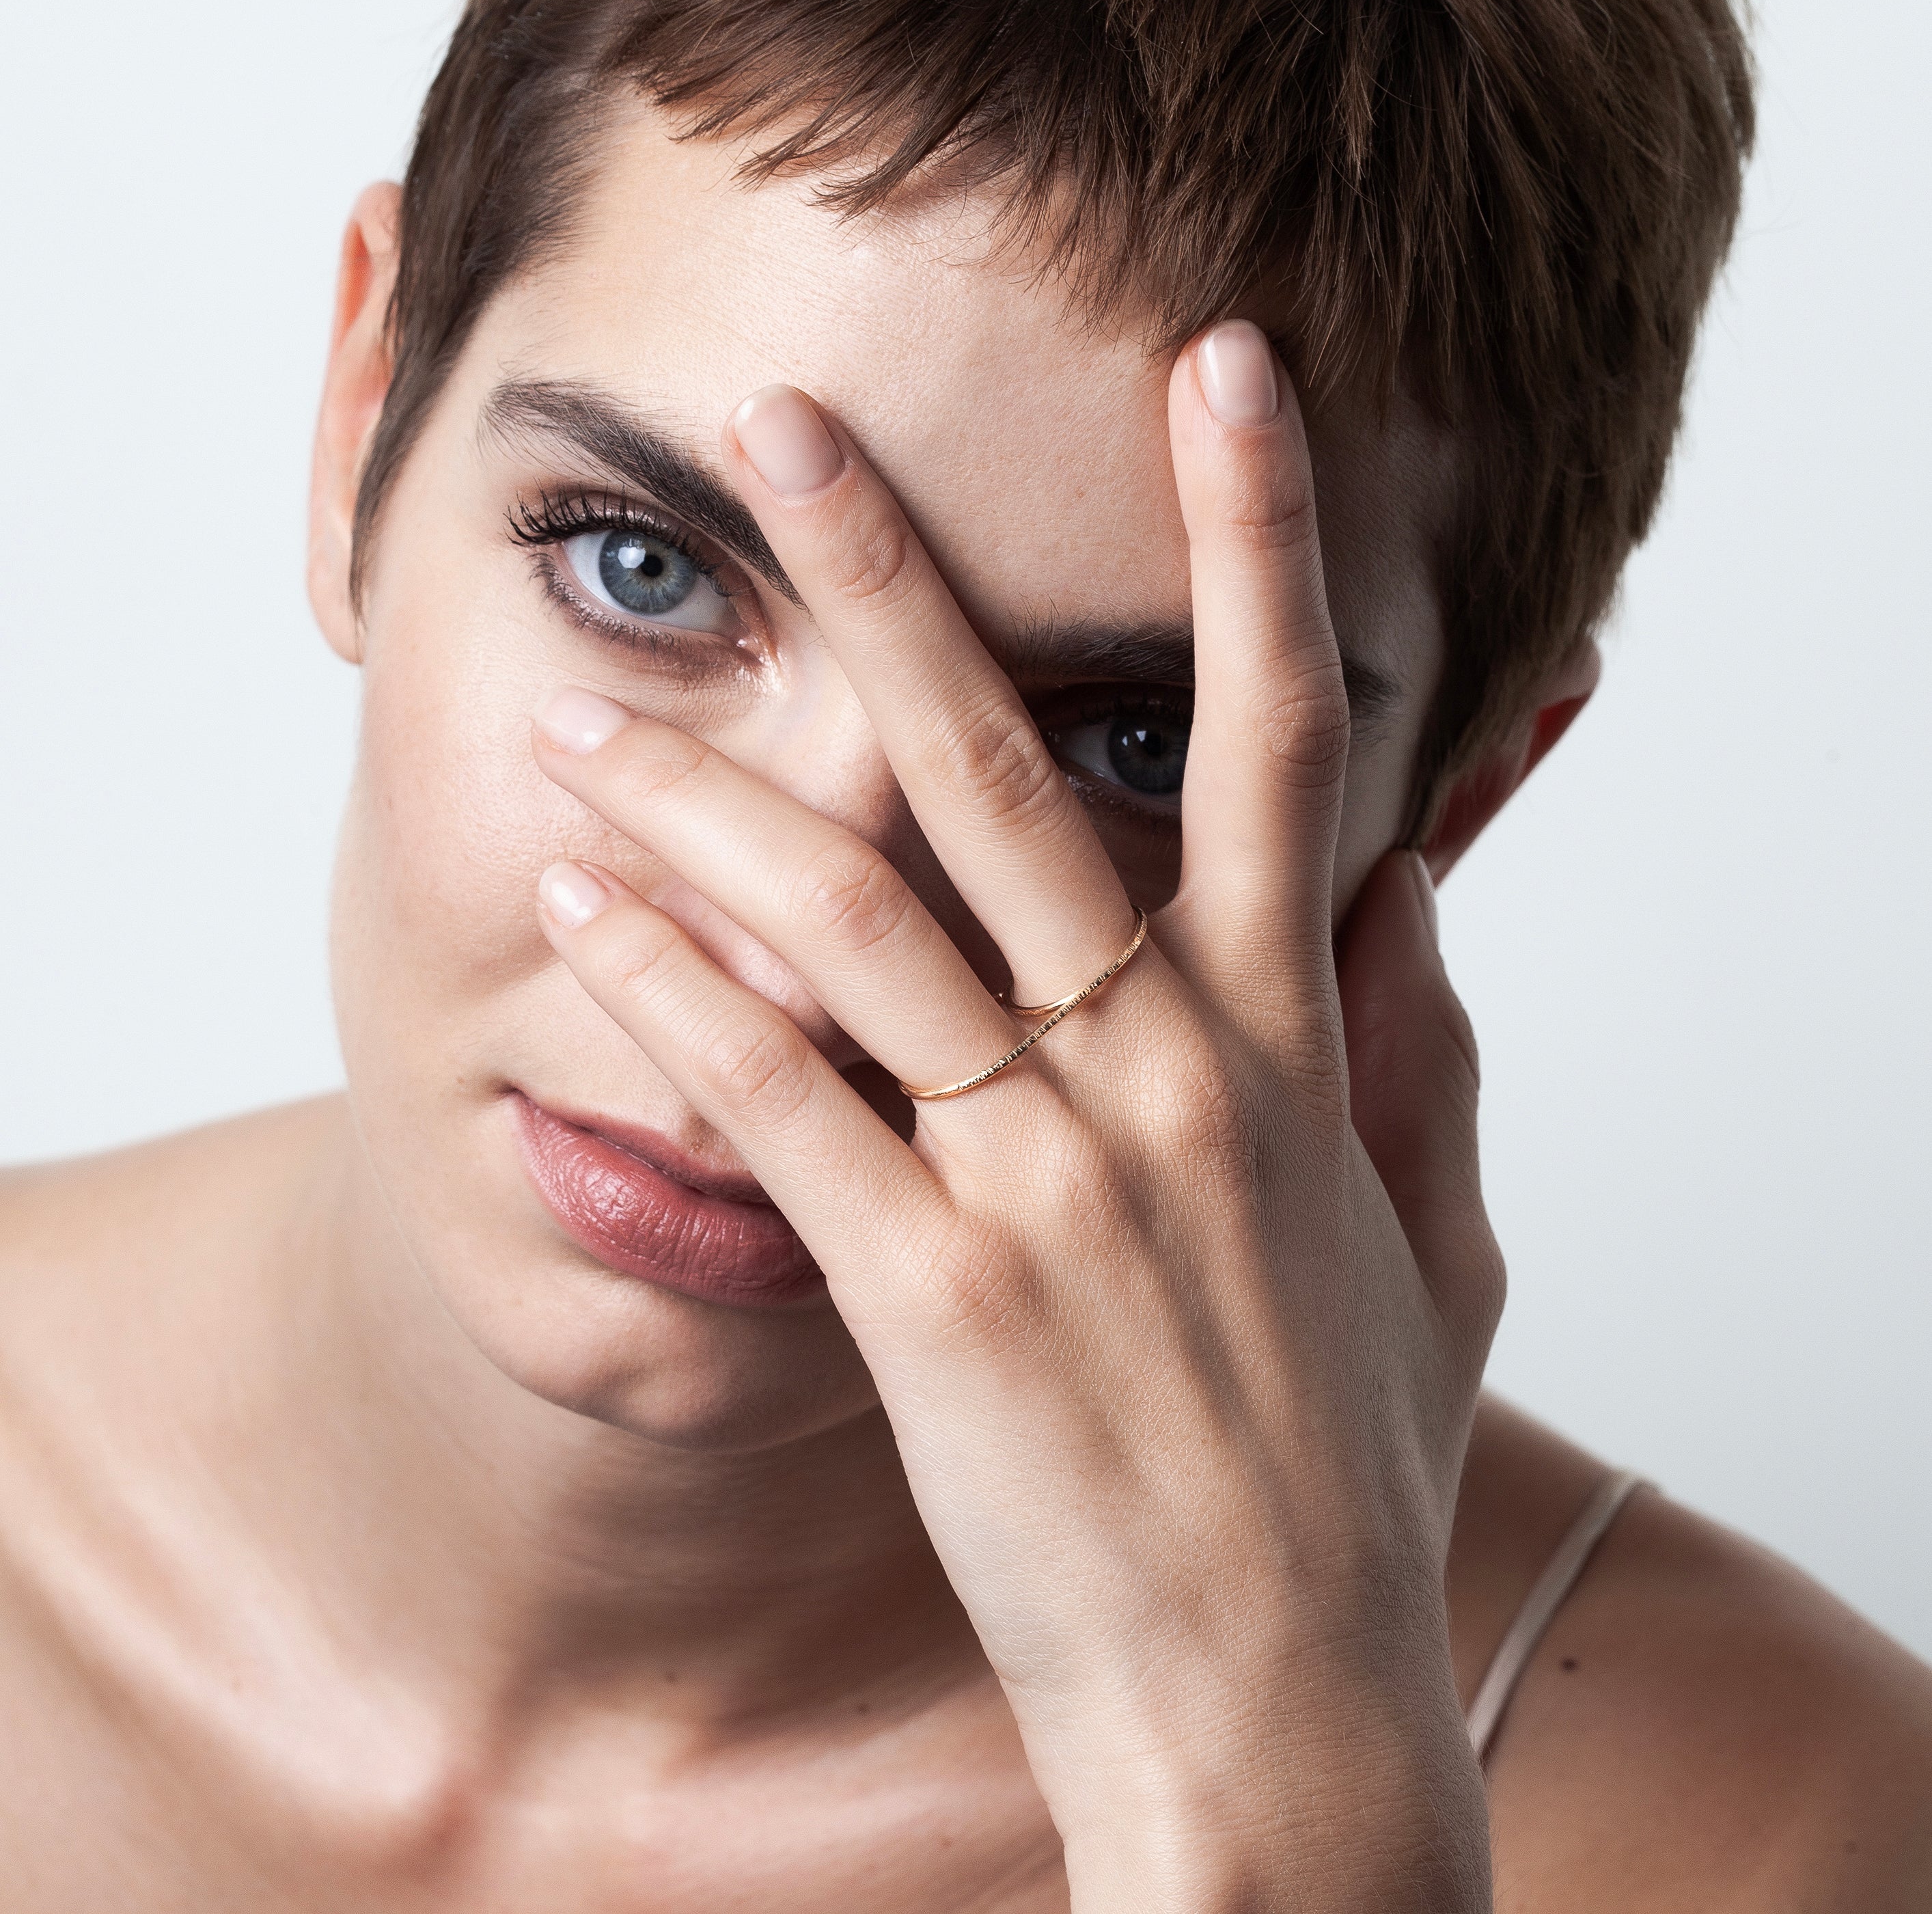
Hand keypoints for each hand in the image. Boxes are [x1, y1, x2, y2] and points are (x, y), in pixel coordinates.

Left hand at [529, 322, 1500, 1911]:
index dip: (1258, 544)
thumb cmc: (1345, 1470)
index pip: (1278, 741)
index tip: (1221, 379)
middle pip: (1004, 775)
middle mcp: (1160, 1077)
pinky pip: (781, 1109)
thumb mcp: (1440, 1250)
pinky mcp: (928, 1296)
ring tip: (586, 719)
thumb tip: (1414, 892)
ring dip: (704, 805)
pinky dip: (676, 1005)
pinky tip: (585, 919)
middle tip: (787, 435)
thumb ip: (1426, 1059)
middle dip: (895, 581)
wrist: (1270, 1698)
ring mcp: (1041, 1180)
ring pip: (852, 928)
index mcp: (1285, 1048)